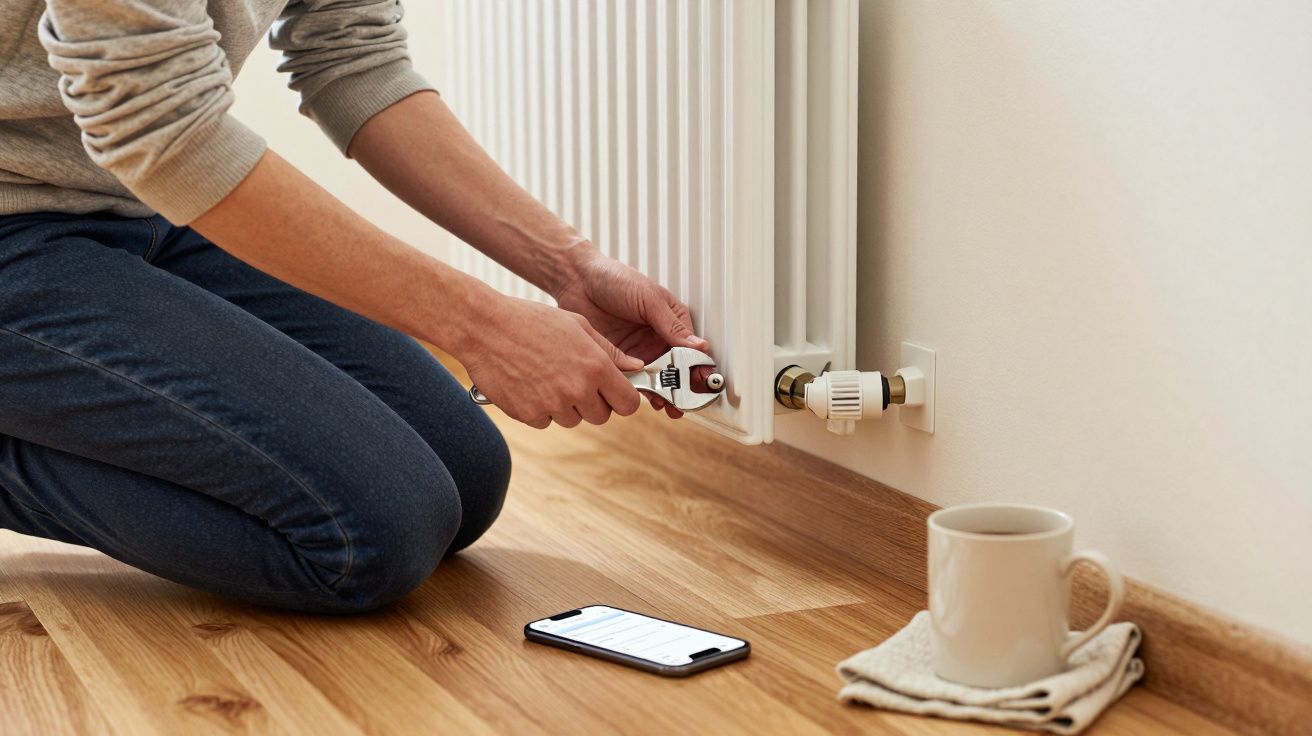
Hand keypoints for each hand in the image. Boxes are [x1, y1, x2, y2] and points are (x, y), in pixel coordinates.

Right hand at [459, 296, 642, 428]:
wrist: (484, 327)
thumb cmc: (531, 320)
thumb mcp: (578, 325)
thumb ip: (610, 350)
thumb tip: (635, 366)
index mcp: (595, 366)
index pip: (628, 404)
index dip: (623, 400)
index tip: (615, 394)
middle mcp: (577, 389)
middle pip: (602, 416)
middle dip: (593, 403)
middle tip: (575, 381)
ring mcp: (552, 405)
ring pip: (573, 420)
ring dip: (566, 406)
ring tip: (548, 377)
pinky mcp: (529, 415)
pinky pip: (545, 422)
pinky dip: (540, 409)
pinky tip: (529, 383)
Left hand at [553, 246, 708, 417]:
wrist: (577, 281)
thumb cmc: (614, 279)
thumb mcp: (650, 299)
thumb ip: (672, 325)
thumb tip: (700, 346)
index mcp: (672, 320)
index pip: (691, 348)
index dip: (698, 366)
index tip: (703, 382)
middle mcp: (658, 338)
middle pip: (676, 368)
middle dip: (683, 386)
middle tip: (687, 400)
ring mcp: (639, 350)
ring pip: (657, 378)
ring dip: (665, 393)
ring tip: (670, 406)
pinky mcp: (619, 360)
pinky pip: (633, 380)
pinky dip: (641, 391)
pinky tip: (647, 398)